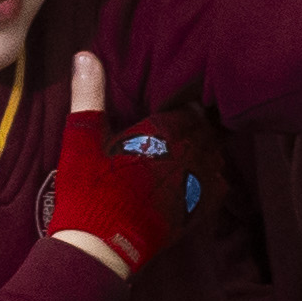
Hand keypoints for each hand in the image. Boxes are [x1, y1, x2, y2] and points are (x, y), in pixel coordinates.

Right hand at [44, 53, 217, 277]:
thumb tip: (85, 54)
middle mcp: (192, 153)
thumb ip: (89, 94)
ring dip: (203, 149)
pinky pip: (218, 183)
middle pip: (206, 129)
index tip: (174, 104)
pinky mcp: (201, 210)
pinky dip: (210, 175)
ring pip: (214, 154)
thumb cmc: (89, 188)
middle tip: (182, 124)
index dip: (183, 105)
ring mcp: (200, 183)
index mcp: (167, 130)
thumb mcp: (82, 137)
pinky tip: (195, 175)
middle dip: (195, 126)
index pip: (190, 106)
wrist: (101, 246)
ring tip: (187, 147)